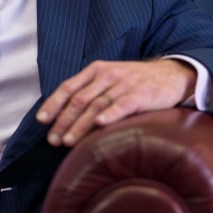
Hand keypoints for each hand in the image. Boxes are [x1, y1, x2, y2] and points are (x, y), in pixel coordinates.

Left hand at [35, 58, 197, 146]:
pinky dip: (110, 115)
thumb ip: (90, 91)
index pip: (69, 87)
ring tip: (68, 141)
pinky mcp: (141, 94)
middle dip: (63, 121)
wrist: (170, 75)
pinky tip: (100, 125)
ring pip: (96, 105)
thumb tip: (64, 115)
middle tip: (53, 140)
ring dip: (80, 125)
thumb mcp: (110, 79)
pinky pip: (122, 105)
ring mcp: (124, 84)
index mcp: (96, 71)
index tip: (41, 120)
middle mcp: (107, 76)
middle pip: (79, 99)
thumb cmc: (135, 81)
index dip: (53, 104)